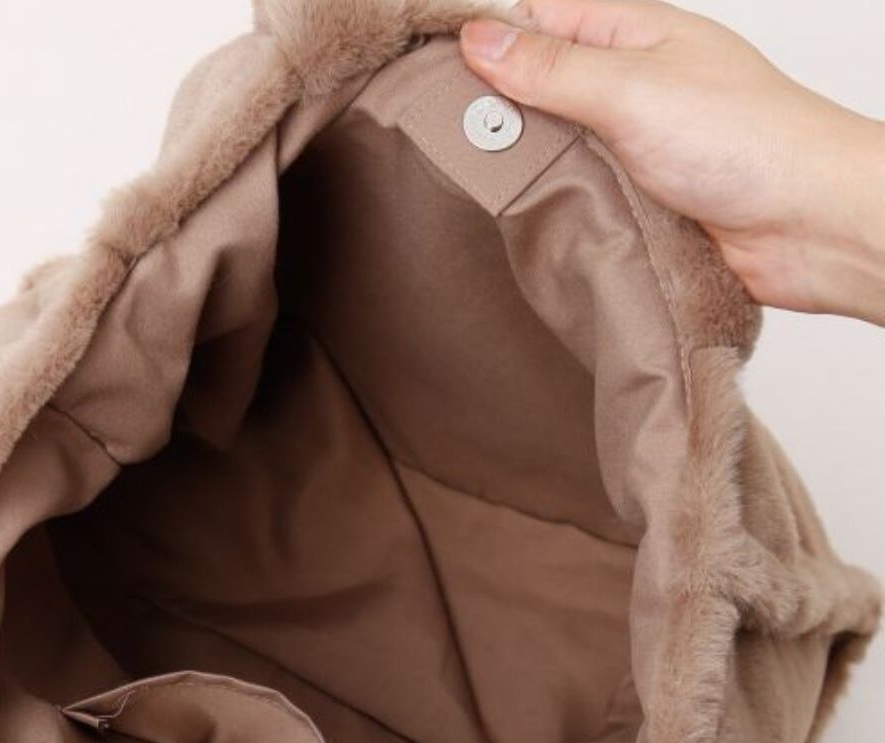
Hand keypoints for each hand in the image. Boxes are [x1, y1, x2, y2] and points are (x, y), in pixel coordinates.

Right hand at [460, 0, 884, 324]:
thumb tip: (482, 40)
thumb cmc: (749, 141)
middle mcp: (630, 83)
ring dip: (522, 160)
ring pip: (552, 143)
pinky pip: (575, 191)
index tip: (430, 64)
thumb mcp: (633, 88)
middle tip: (444, 131)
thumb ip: (553, 68)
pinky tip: (521, 210)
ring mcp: (631, 143)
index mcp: (633, 33)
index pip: (538, 17)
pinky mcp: (635, 197)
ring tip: (475, 174)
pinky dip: (549, 200)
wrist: (806, 227)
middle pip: (538, 82)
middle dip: (494, 105)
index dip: (485, 33)